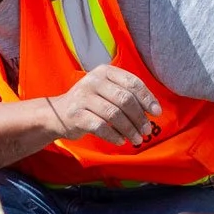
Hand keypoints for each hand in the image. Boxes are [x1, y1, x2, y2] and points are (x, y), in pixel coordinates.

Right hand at [47, 66, 161, 147]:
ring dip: (129, 129)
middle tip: (147, 130)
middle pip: (124, 99)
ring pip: (114, 114)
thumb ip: (126, 94)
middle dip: (139, 117)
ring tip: (137, 139)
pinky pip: (101, 127)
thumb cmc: (89, 103)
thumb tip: (153, 109)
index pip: (132, 82)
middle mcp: (92, 81)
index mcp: (104, 71)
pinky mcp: (75, 115)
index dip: (147, 98)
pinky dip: (114, 136)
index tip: (156, 113)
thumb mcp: (106, 91)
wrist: (56, 114)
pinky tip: (121, 141)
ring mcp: (82, 97)